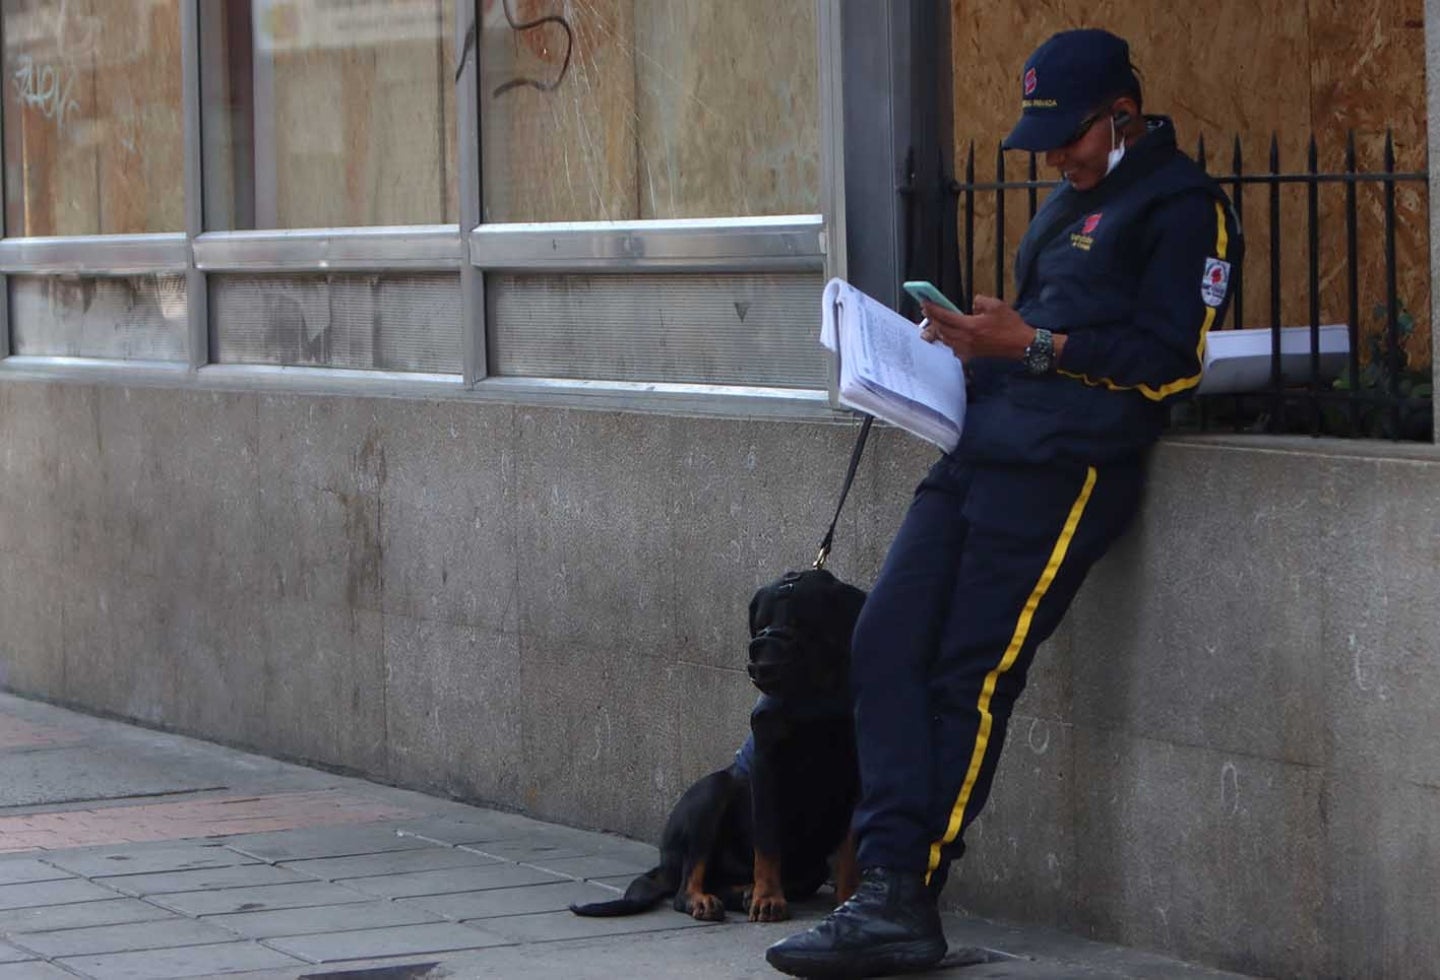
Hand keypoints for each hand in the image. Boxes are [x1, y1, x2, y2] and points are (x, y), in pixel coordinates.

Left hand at [920, 294, 1034, 360]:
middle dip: (932, 319)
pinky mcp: (971, 355)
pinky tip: (948, 335)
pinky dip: (948, 340)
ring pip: (945, 339)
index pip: (945, 317)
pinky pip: (953, 347)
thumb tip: (972, 303)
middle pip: (941, 329)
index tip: (925, 303)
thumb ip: (980, 301)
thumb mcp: (996, 305)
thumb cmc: (1010, 326)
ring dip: (938, 329)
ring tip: (935, 321)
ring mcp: (967, 349)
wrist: (1021, 345)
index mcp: (970, 326)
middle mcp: (965, 340)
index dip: (933, 309)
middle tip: (927, 310)